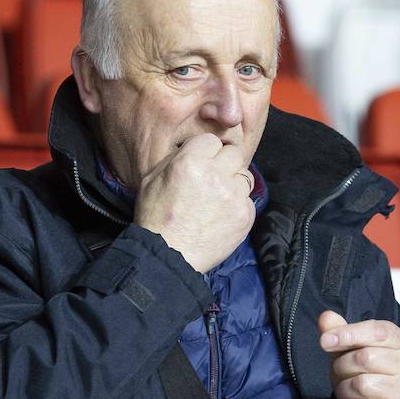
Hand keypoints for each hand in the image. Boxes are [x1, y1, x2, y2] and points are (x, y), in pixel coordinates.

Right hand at [134, 134, 255, 271]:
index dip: (206, 152)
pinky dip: (237, 206)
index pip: (212, 140)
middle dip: (224, 163)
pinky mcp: (245, 215)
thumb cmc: (155, 220)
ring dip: (233, 184)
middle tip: (213, 178)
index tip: (202, 163)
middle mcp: (215, 175)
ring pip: (244, 176)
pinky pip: (248, 201)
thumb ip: (176, 158)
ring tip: (216, 200)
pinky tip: (221, 216)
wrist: (167, 258)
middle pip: (234, 153)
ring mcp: (233, 196)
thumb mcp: (151, 180)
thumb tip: (194, 148)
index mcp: (190, 161)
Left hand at [319, 311, 399, 398]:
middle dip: (341, 366)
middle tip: (342, 373)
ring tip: (349, 391)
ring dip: (344, 390)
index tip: (324, 341)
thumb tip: (326, 318)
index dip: (348, 334)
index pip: (377, 331)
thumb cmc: (367, 374)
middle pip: (364, 358)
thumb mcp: (352, 348)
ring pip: (360, 385)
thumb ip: (340, 331)